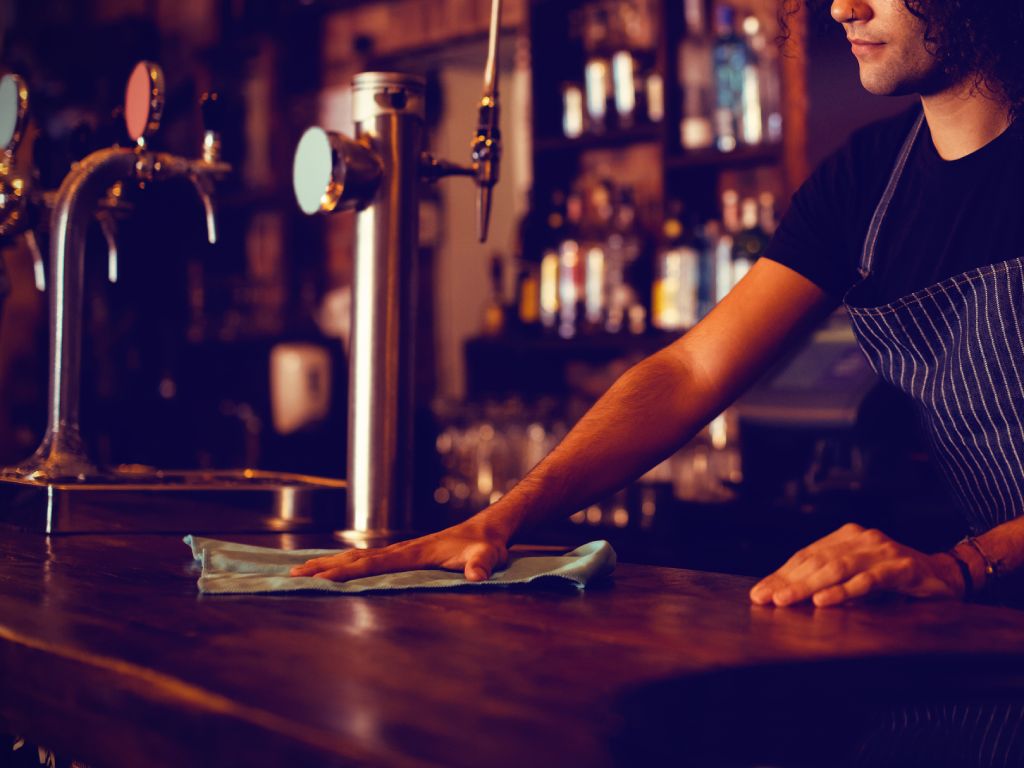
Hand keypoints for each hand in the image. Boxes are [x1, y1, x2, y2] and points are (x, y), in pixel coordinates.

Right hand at [289, 516, 509, 581]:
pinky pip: (364, 559)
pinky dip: (342, 562)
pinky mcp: (401, 555)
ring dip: (327, 562)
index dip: (346, 571)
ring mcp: (399, 551)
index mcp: (414, 552)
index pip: (373, 563)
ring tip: (298, 569)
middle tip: (291, 574)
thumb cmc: (486, 546)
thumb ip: (481, 565)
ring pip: (355, 556)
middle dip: (323, 566)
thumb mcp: (487, 556)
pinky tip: (331, 566)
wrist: (486, 531)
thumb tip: (477, 575)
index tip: (320, 578)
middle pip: (354, 557)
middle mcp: (400, 549)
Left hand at [749, 523, 964, 607]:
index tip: (759, 594)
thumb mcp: (857, 577)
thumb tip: (784, 595)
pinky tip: (825, 601)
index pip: (806, 556)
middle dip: (787, 582)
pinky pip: (869, 581)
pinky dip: (845, 591)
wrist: (946, 576)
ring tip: (786, 601)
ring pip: (837, 568)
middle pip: (816, 561)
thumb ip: (828, 580)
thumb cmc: (894, 581)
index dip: (781, 575)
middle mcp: (861, 538)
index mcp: (846, 537)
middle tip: (766, 599)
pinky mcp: (902, 568)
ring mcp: (882, 551)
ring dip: (808, 586)